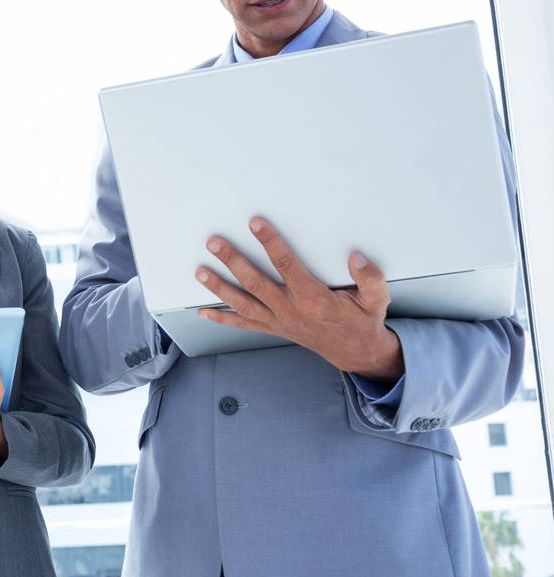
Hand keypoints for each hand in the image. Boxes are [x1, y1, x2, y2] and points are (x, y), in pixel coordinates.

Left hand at [195, 217, 402, 379]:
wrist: (356, 352)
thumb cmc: (362, 321)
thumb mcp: (376, 299)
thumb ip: (370, 278)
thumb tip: (356, 258)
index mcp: (314, 299)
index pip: (287, 266)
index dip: (271, 243)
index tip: (256, 224)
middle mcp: (291, 310)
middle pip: (256, 283)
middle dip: (233, 261)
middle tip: (215, 243)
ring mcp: (279, 321)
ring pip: (243, 303)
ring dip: (219, 287)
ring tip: (200, 271)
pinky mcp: (274, 328)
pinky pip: (244, 324)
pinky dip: (222, 318)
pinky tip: (203, 312)